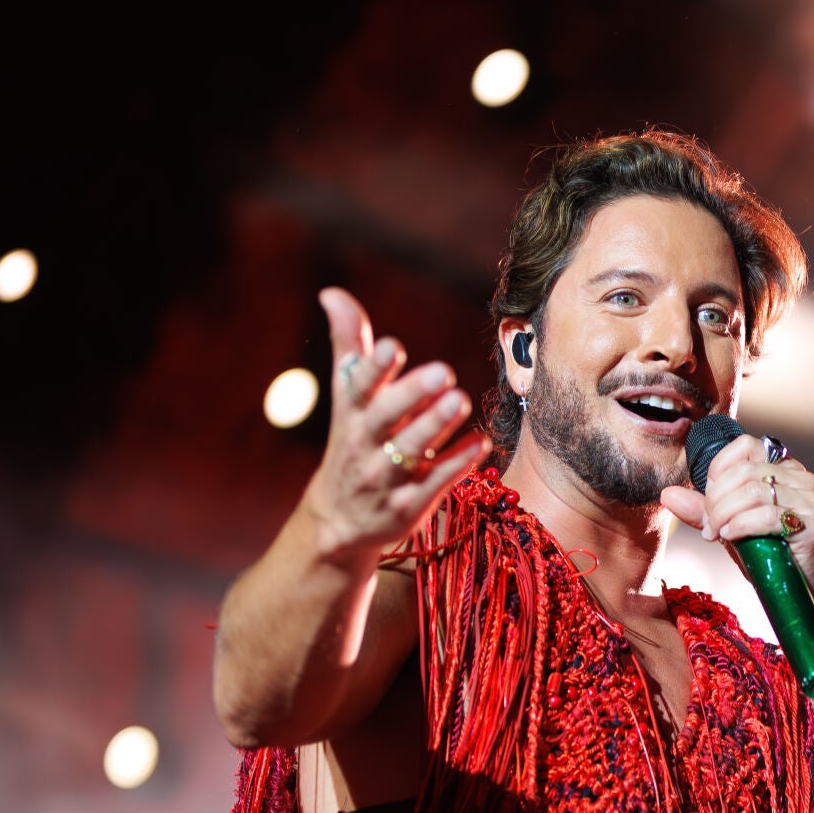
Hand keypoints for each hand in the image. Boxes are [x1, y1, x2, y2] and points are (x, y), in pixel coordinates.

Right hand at [306, 287, 489, 561]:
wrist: (340, 520)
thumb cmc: (353, 441)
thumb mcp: (347, 397)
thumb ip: (349, 344)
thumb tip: (331, 293)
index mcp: (351, 413)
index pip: (358, 387)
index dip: (374, 368)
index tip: (393, 347)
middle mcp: (364, 444)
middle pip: (384, 418)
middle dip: (412, 395)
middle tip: (444, 371)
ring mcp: (385, 478)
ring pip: (409, 452)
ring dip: (435, 426)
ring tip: (460, 399)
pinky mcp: (407, 507)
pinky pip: (434, 485)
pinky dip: (457, 465)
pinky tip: (482, 442)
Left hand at [659, 434, 813, 597]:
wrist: (799, 589)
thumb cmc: (767, 553)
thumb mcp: (730, 526)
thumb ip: (702, 510)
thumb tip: (667, 494)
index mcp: (782, 468)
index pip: (746, 446)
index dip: (719, 470)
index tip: (708, 499)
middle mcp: (800, 477)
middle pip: (745, 471)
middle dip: (716, 499)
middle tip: (708, 526)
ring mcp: (810, 499)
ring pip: (753, 492)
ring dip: (724, 514)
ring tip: (717, 533)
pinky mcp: (812, 524)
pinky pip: (767, 515)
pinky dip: (740, 525)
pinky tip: (730, 536)